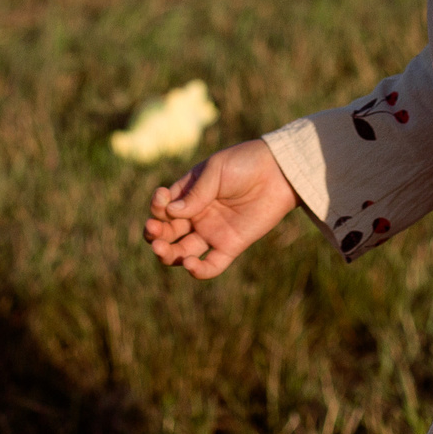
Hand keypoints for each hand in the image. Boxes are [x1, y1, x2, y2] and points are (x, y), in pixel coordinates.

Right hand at [143, 138, 297, 278]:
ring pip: (182, 252)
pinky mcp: (230, 246)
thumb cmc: (245, 163)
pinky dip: (198, 270)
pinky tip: (190, 265)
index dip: (156, 207)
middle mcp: (197, 215)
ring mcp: (212, 232)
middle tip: (153, 233)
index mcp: (189, 193)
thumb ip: (195, 193)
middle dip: (155, 235)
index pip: (163, 207)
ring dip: (168, 255)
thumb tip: (169, 213)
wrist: (279, 172)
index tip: (162, 199)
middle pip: (167, 233)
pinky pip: (210, 265)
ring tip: (161, 250)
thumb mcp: (216, 171)